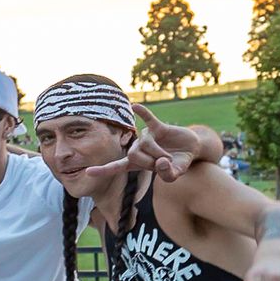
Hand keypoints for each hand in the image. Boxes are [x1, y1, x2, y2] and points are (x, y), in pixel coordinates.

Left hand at [83, 104, 200, 185]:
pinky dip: (143, 113)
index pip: (116, 166)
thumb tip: (161, 162)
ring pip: (145, 144)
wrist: (191, 148)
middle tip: (163, 165)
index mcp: (137, 163)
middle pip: (132, 154)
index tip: (88, 172)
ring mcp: (147, 136)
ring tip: (169, 157)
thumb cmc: (177, 163)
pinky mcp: (158, 127)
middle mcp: (138, 148)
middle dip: (148, 161)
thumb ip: (168, 174)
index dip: (103, 170)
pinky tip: (135, 106)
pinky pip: (149, 118)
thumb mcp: (174, 174)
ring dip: (158, 152)